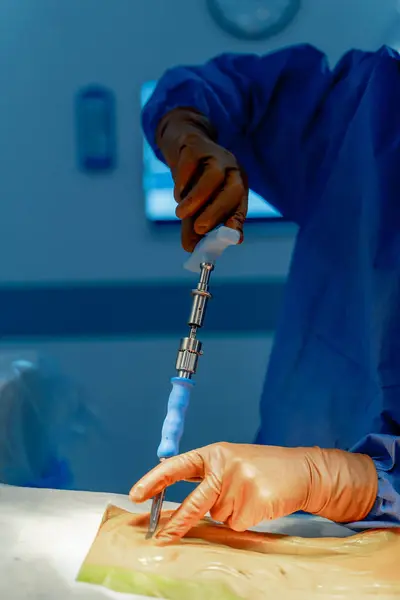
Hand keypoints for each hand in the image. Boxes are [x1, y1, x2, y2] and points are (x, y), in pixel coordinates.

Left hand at [130, 442, 377, 543]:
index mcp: (214, 453)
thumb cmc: (261, 468)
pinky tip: (260, 503)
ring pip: (219, 517)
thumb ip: (206, 479)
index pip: (177, 466)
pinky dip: (246, 520)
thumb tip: (179, 511)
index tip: (135, 494)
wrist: (301, 470)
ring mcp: (240, 482)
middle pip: (194, 503)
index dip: (154, 480)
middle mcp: (224, 465)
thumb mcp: (230, 462)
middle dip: (177, 523)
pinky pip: (237, 524)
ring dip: (230, 513)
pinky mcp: (256, 499)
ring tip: (249, 495)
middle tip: (161, 539)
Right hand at [156, 108, 247, 251]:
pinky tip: (177, 192)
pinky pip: (191, 164)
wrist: (182, 141)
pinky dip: (183, 180)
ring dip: (197, 198)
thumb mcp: (196, 204)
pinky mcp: (195, 145)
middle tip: (200, 229)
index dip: (237, 221)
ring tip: (180, 214)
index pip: (241, 204)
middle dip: (216, 212)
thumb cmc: (193, 179)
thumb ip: (194, 226)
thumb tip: (190, 249)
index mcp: (236, 185)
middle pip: (232, 190)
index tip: (232, 238)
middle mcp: (230, 169)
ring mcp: (214, 155)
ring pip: (212, 177)